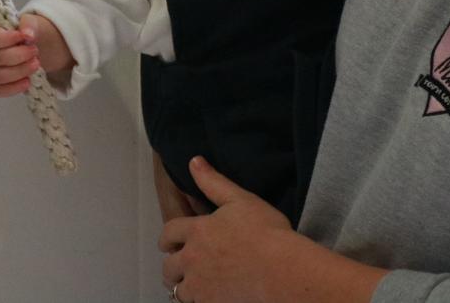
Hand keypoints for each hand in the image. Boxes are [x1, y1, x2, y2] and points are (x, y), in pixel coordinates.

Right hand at [0, 13, 72, 95]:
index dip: (8, 39)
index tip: (26, 38)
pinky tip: (28, 81)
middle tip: (35, 51)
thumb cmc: (26, 33)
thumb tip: (28, 34)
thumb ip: (29, 24)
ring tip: (36, 64)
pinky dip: (14, 88)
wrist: (32, 47)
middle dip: (19, 56)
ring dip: (19, 71)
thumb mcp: (30, 23)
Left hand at [159, 157, 291, 302]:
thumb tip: (194, 161)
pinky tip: (208, 297)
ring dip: (182, 285)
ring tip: (192, 284)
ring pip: (178, 289)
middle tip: (179, 265)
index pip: (168, 233)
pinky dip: (198, 300)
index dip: (167, 237)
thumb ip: (213, 182)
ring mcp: (200, 285)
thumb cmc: (266, 233)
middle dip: (172, 264)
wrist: (282, 271)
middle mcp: (192, 259)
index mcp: (196, 231)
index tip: (169, 241)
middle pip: (168, 266)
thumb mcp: (240, 199)